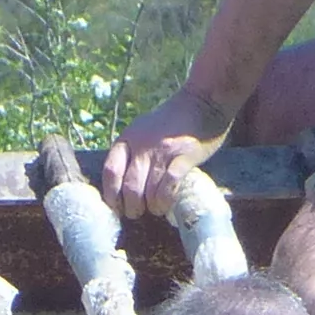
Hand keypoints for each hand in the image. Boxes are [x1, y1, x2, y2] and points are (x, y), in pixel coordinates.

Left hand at [97, 90, 225, 215]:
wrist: (203, 101)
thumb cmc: (172, 122)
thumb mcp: (143, 130)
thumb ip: (132, 151)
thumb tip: (121, 186)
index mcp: (128, 138)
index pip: (111, 172)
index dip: (111, 194)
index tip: (116, 207)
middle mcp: (143, 145)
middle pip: (129, 187)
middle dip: (132, 207)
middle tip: (137, 212)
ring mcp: (163, 151)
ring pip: (149, 190)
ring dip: (151, 206)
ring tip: (156, 209)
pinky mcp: (184, 156)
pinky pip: (170, 185)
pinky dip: (166, 199)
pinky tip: (167, 204)